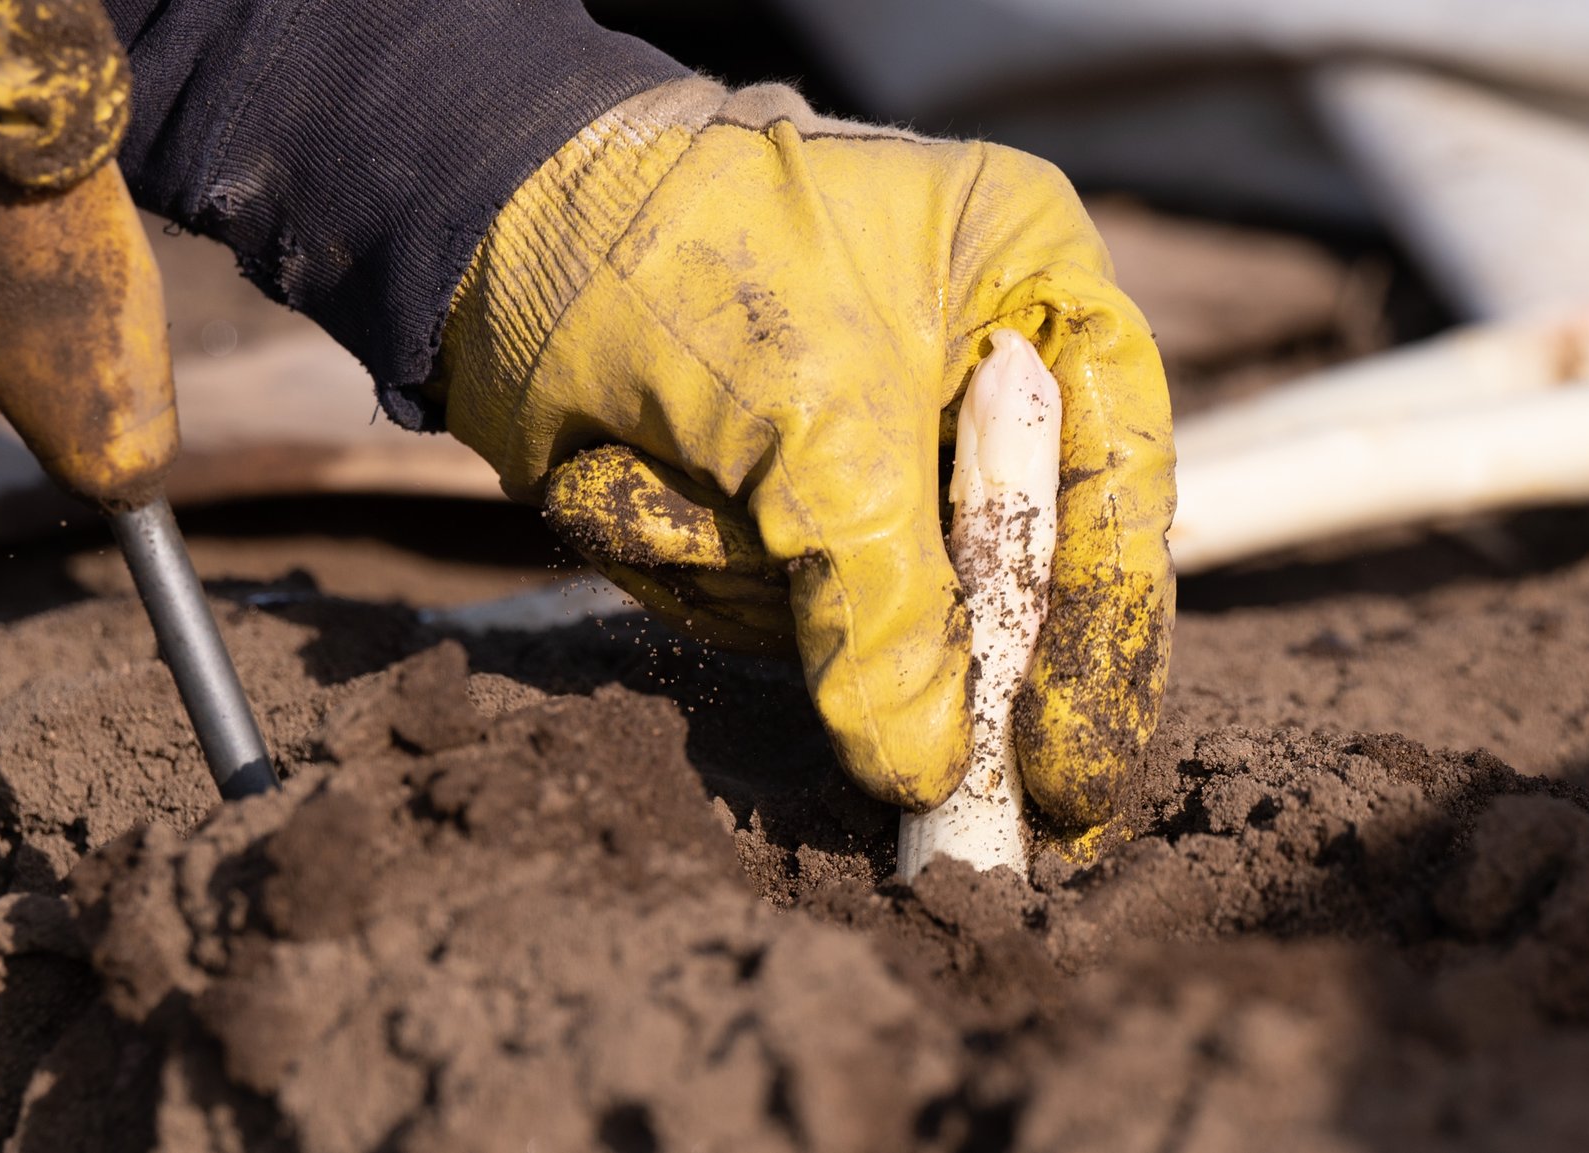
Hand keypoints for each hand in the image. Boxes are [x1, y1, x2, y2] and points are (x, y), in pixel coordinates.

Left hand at [430, 79, 1173, 822]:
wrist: (477, 232)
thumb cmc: (667, 252)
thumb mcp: (806, 413)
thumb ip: (883, 596)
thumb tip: (926, 769)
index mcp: (1026, 282)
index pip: (1112, 478)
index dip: (1106, 638)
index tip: (1073, 774)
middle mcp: (966, 373)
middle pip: (1007, 571)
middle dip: (932, 651)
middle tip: (946, 801)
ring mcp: (865, 450)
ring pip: (874, 610)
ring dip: (753, 584)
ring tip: (664, 481)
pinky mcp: (771, 507)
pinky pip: (773, 611)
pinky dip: (690, 572)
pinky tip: (623, 486)